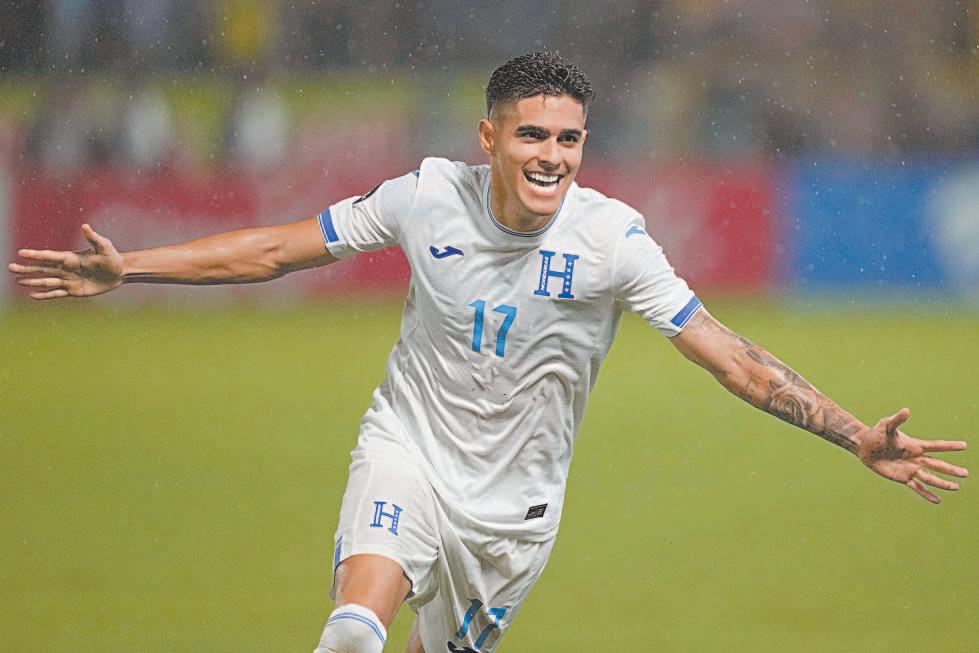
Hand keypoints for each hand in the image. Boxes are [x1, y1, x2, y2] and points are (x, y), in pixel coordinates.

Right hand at [8, 224, 123, 299]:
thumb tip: (85, 226)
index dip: (35, 255)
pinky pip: (56, 293)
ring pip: (46, 281)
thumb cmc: (112, 258)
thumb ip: (94, 238)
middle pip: (42, 269)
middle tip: (10, 267)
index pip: (49, 256)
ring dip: (32, 281)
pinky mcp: (74, 290)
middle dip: (27, 268)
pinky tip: (33, 295)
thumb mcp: (104, 247)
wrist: (120, 273)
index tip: (21, 253)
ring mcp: (69, 280)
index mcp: (70, 257)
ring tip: (18, 281)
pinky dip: (45, 294)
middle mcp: (66, 268)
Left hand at [854, 408, 967, 503]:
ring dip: (942, 483)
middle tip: (966, 474)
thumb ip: (897, 420)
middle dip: (951, 470)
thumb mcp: (886, 426)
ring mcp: (910, 469)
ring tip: (955, 487)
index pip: (936, 446)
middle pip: (937, 465)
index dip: (949, 446)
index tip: (964, 445)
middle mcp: (916, 458)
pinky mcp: (902, 478)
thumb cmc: (876, 434)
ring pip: (930, 478)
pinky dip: (926, 494)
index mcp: (915, 445)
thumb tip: (906, 410)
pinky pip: (917, 487)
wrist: (864, 447)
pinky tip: (937, 500)